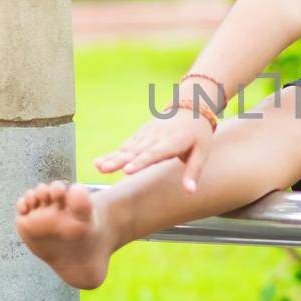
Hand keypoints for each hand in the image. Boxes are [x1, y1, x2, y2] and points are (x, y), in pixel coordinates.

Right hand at [94, 110, 215, 193]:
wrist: (190, 108)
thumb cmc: (198, 134)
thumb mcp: (202, 152)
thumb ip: (193, 171)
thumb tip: (190, 191)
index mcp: (172, 142)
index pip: (154, 154)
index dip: (140, 162)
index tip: (126, 171)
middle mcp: (156, 138)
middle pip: (135, 151)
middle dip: (119, 161)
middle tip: (104, 169)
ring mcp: (146, 135)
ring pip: (127, 148)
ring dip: (112, 157)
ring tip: (99, 167)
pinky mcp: (140, 135)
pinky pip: (125, 145)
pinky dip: (112, 153)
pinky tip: (99, 161)